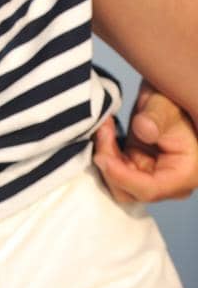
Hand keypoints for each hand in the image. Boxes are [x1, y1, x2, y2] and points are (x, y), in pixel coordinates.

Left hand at [94, 81, 197, 202]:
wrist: (167, 95)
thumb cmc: (172, 100)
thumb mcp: (164, 105)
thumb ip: (155, 118)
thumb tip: (144, 130)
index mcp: (184, 174)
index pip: (149, 189)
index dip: (122, 178)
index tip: (101, 157)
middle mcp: (169, 183)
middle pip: (130, 192)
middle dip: (110, 165)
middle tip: (103, 131)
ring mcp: (152, 178)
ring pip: (118, 184)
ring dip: (105, 157)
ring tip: (105, 127)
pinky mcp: (137, 169)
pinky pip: (115, 172)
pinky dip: (106, 153)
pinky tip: (106, 130)